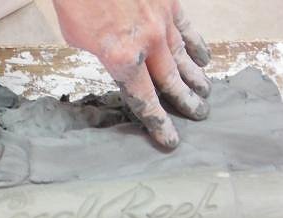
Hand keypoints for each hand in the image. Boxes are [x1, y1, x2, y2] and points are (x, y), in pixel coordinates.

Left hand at [53, 0, 210, 148]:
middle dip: (185, 102)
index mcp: (122, 59)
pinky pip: (187, 30)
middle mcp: (148, 44)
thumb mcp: (78, 39)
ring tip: (205, 92)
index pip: (145, 100)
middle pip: (171, 82)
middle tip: (199, 115)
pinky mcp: (169, 3)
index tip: (171, 139)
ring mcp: (161, 22)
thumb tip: (115, 57)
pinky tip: (203, 58)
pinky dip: (196, 45)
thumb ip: (103, 54)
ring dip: (195, 77)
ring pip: (184, 57)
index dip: (159, 123)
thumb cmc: (77, 0)